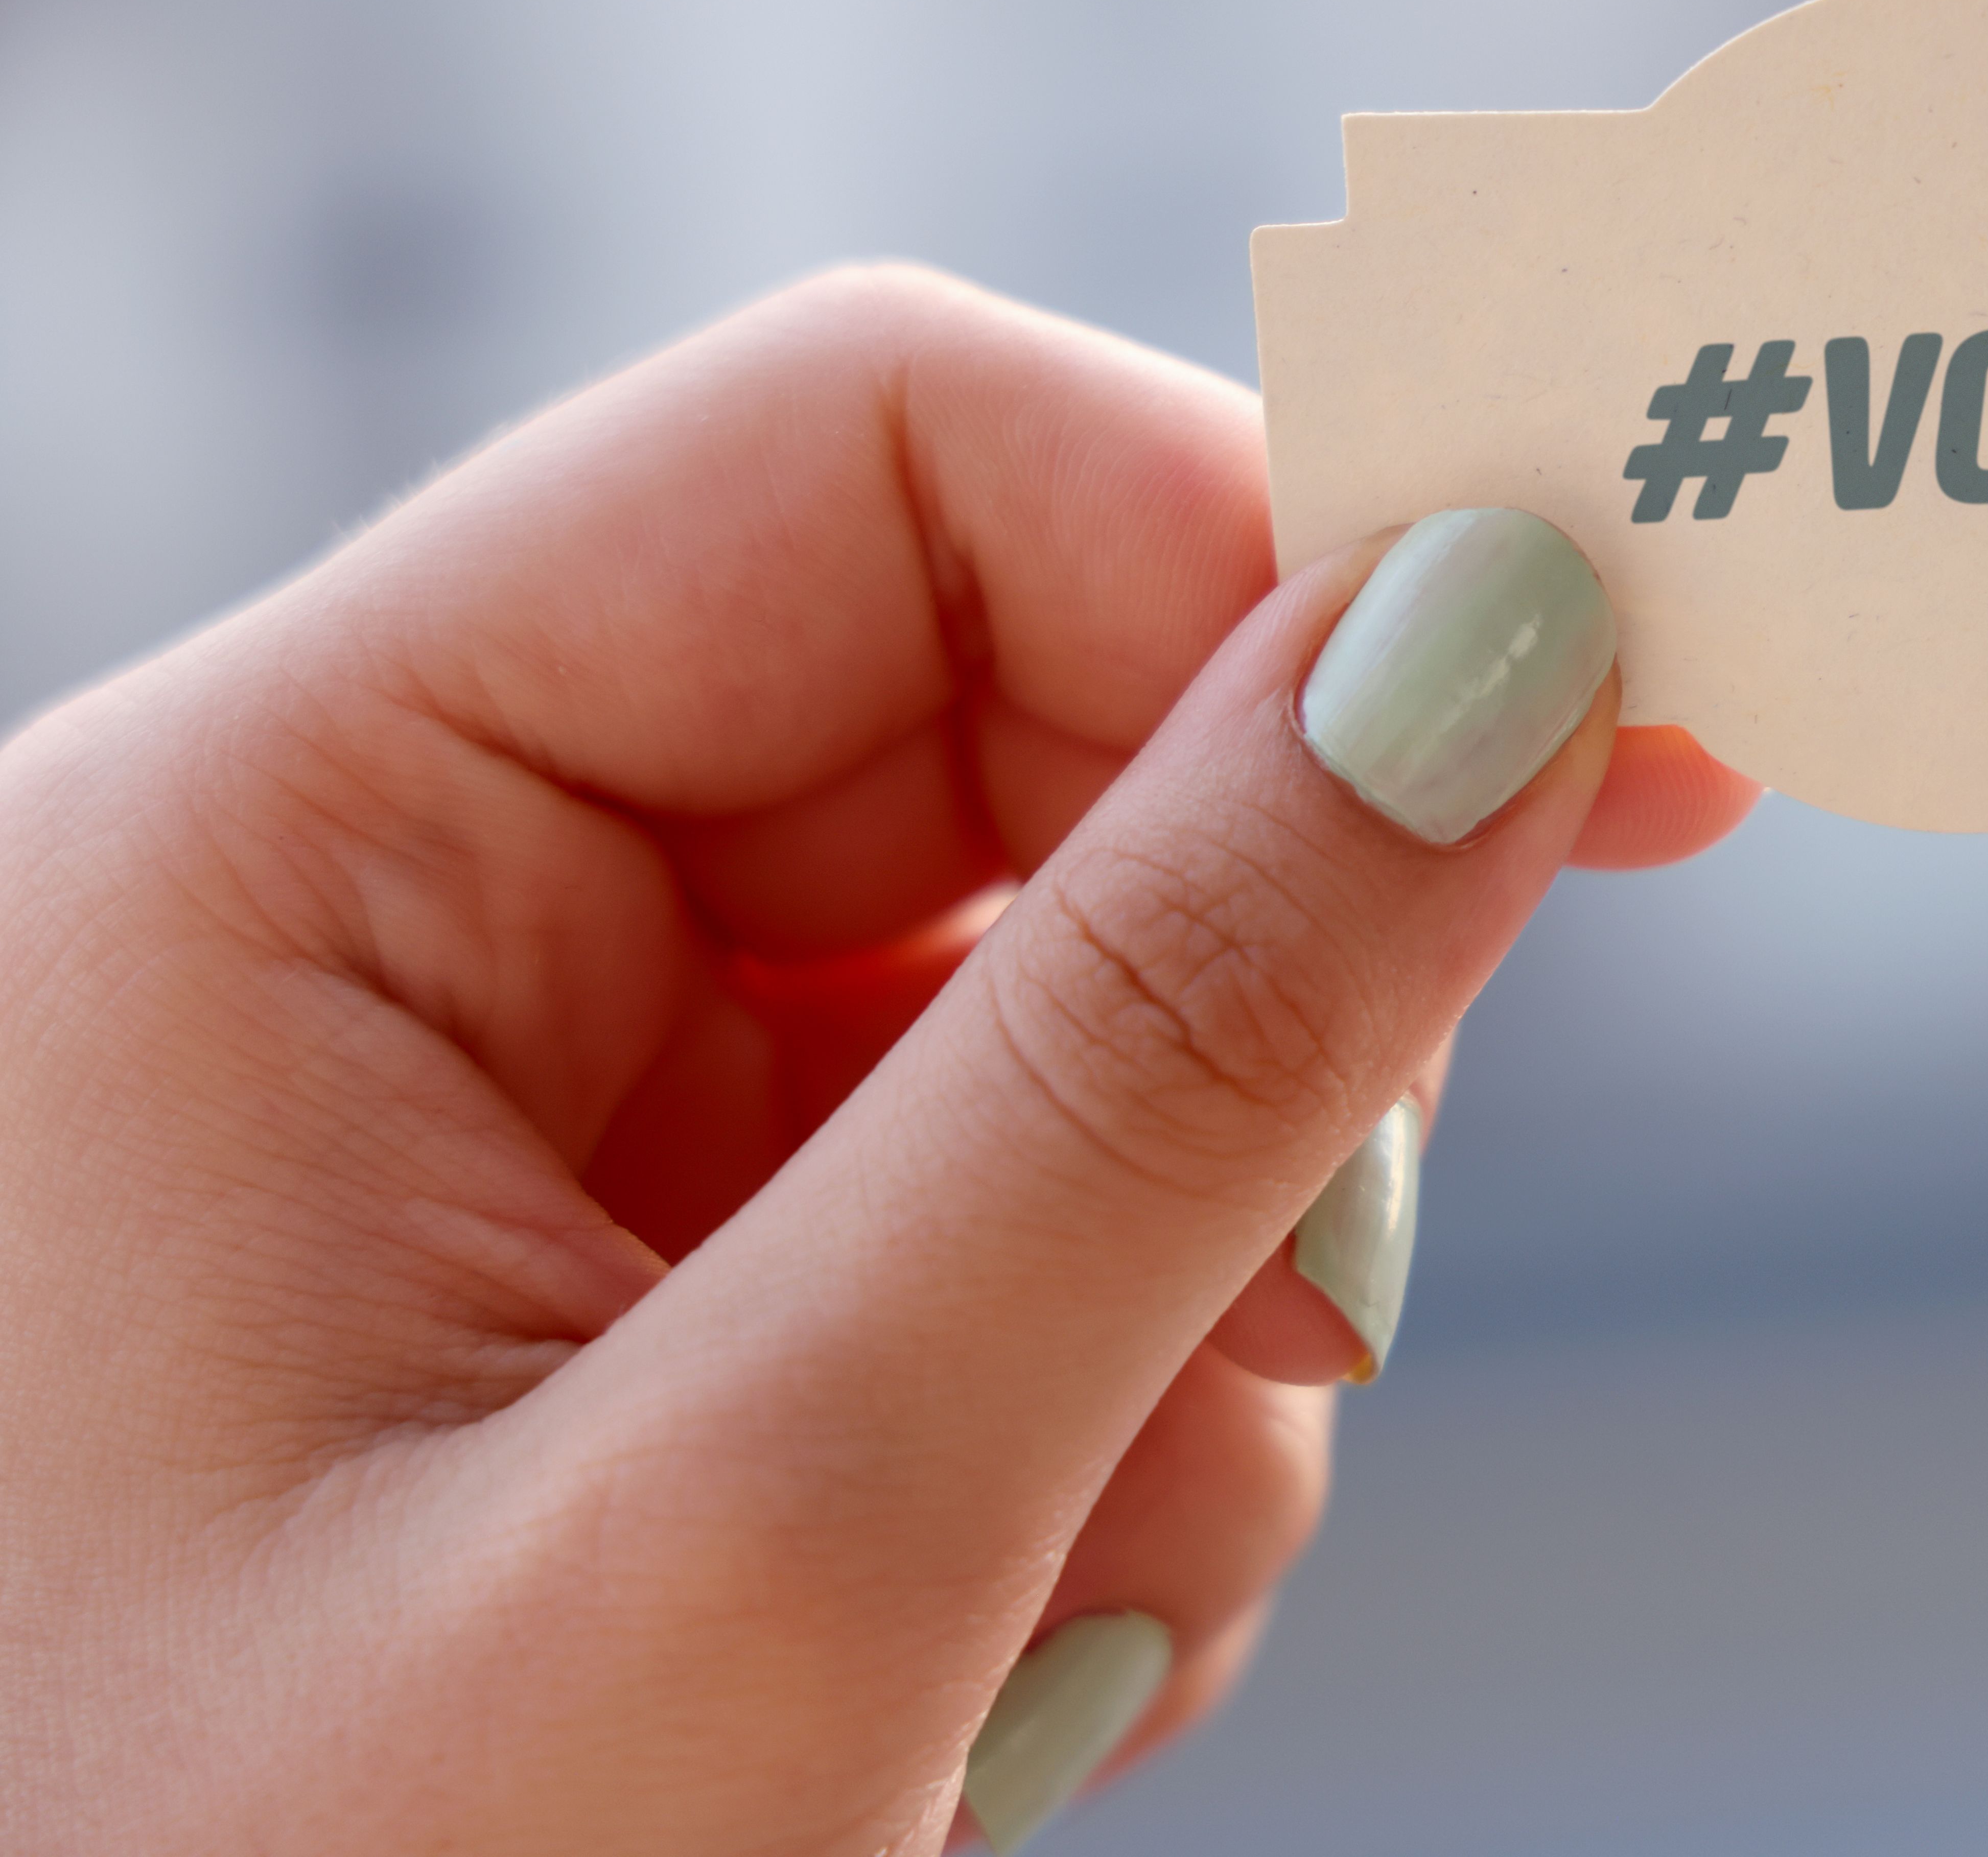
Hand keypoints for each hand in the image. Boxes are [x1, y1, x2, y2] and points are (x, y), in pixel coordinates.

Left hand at [0, 266, 1756, 1854]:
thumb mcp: (779, 1538)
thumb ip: (1160, 1062)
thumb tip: (1503, 648)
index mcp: (268, 850)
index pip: (873, 449)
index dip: (1268, 534)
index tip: (1613, 708)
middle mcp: (378, 930)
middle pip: (997, 719)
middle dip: (1237, 1006)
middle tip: (1326, 1302)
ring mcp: (512, 1132)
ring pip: (1056, 998)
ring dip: (1186, 1283)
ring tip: (1062, 1607)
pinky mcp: (641, 1304)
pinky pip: (1010, 1209)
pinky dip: (1111, 1413)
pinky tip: (1014, 1645)